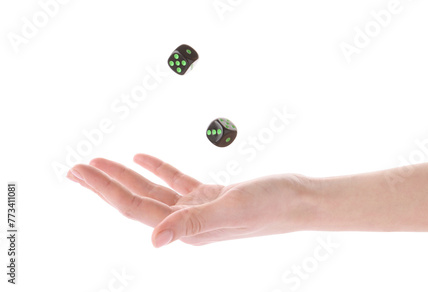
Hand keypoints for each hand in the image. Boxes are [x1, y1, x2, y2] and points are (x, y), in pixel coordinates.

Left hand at [67, 154, 314, 246]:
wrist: (300, 200)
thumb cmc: (272, 205)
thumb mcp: (231, 210)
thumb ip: (192, 224)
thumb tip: (154, 241)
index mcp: (188, 228)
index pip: (136, 208)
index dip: (105, 190)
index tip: (80, 172)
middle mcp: (188, 222)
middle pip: (137, 201)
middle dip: (106, 184)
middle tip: (76, 168)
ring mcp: (199, 209)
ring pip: (153, 191)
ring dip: (127, 176)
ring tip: (101, 161)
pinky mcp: (211, 197)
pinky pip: (177, 182)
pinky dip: (158, 170)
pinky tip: (142, 158)